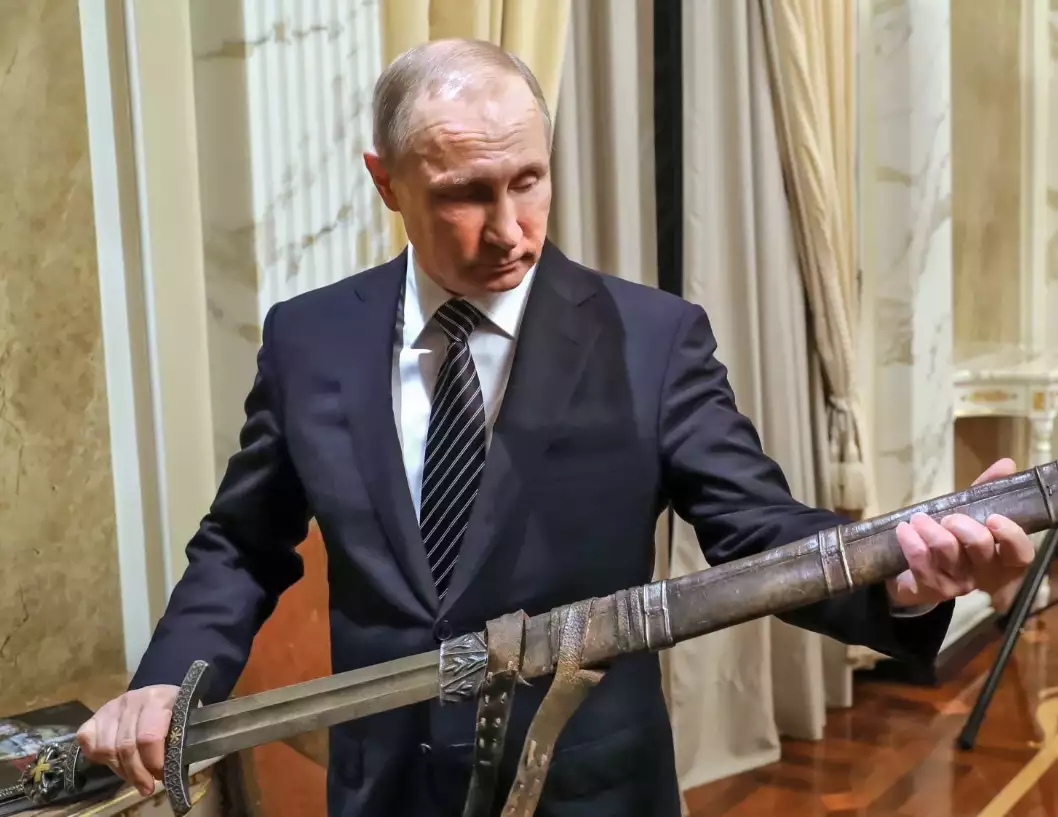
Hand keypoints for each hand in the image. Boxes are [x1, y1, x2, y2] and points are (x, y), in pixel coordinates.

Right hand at [76, 685, 179, 796]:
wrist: (156, 695)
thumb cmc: (172, 711)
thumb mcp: (181, 720)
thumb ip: (174, 740)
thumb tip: (168, 770)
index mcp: (156, 700)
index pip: (148, 737)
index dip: (153, 762)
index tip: (161, 776)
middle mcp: (130, 701)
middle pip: (126, 746)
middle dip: (137, 773)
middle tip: (146, 787)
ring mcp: (110, 708)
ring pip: (106, 748)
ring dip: (120, 770)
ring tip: (133, 777)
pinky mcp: (94, 717)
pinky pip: (88, 743)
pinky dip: (98, 758)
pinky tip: (114, 763)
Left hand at [886, 458, 1035, 607]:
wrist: (914, 576)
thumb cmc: (951, 541)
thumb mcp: (969, 515)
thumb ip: (986, 492)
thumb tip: (1005, 464)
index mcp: (1002, 558)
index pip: (1021, 553)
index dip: (1011, 535)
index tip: (993, 517)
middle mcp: (985, 574)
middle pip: (980, 546)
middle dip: (961, 524)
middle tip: (948, 517)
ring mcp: (958, 584)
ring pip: (947, 551)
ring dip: (930, 528)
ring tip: (918, 518)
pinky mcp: (931, 588)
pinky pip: (920, 561)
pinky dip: (910, 540)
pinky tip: (904, 529)